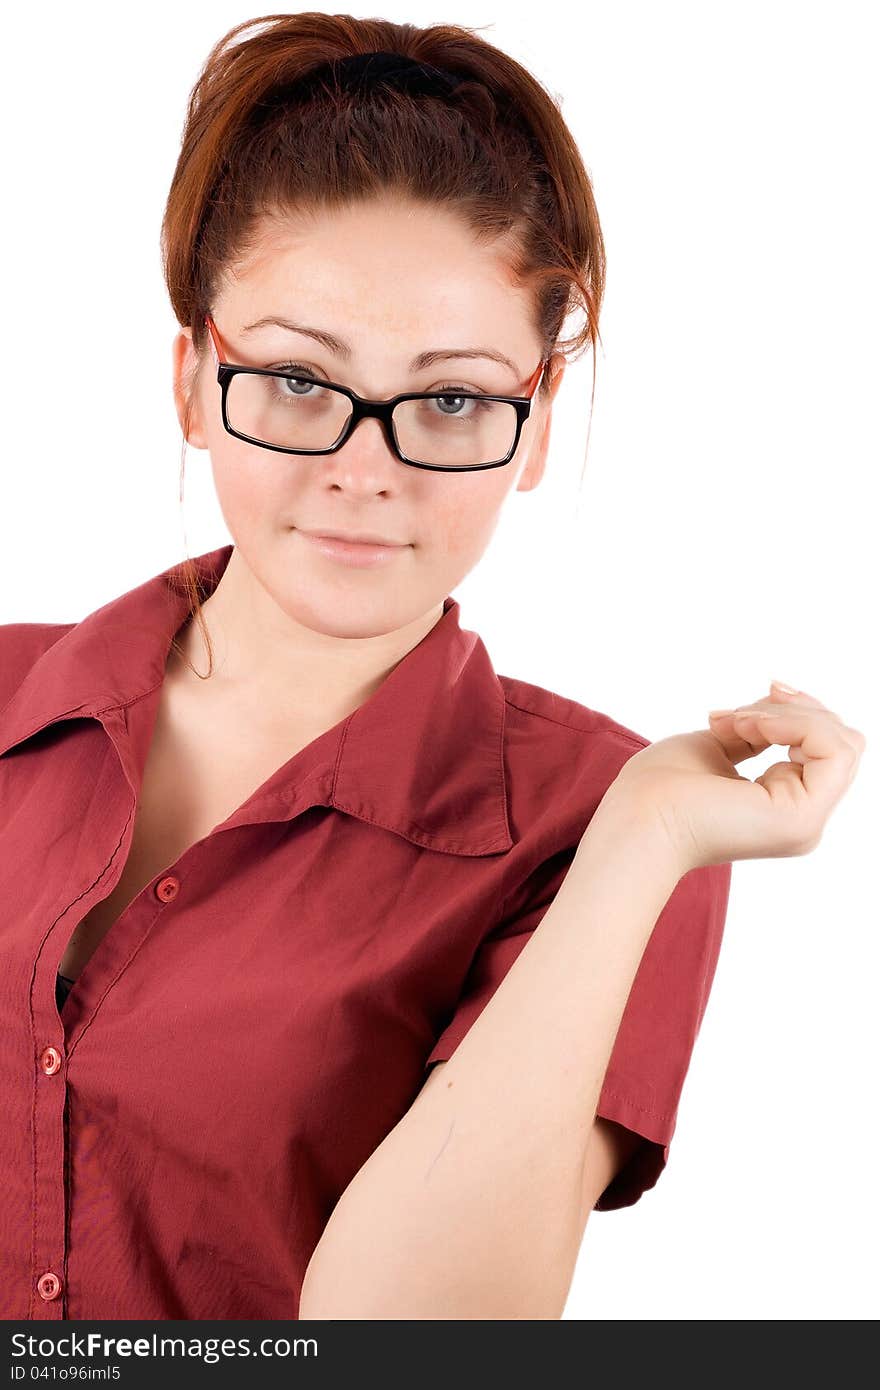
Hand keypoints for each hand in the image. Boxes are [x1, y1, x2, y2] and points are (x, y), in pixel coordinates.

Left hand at [603, 682, 865, 871]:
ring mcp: (807, 822)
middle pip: (841, 740)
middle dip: (793, 709)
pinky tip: (749, 728)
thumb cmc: (658, 788)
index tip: (738, 711)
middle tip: (739, 714)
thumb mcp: (719, 744)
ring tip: (737, 722)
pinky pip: (833, 750)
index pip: (825, 748)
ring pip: (843, 741)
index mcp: (785, 807)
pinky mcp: (802, 818)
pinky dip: (792, 723)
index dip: (791, 713)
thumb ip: (759, 731)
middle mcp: (804, 820)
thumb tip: (782, 702)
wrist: (636, 819)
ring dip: (787, 714)